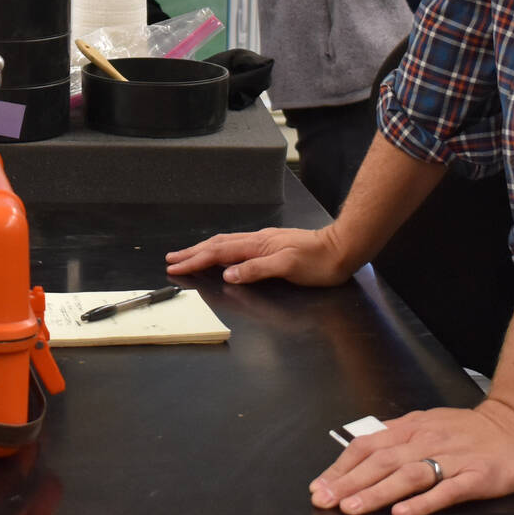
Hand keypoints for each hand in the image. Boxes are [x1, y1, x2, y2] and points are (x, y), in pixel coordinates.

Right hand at [165, 225, 354, 285]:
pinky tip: (221, 254)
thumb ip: (257, 269)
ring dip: (204, 249)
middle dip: (193, 252)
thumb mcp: (288, 267)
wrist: (342, 249)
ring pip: (226, 243)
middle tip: (172, 258)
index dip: (196, 260)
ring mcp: (264, 242)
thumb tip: (228, 274)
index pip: (219, 253)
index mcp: (257, 245)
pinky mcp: (271, 246)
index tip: (176, 266)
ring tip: (188, 254)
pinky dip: (220, 250)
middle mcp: (257, 240)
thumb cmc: (319, 262)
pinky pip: (236, 246)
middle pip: (218, 245)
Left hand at [310, 398, 513, 514]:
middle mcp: (427, 440)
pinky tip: (402, 514)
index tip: (319, 487)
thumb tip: (356, 456)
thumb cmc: (467, 431)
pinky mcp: (477, 476)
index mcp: (411, 428)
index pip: (366, 445)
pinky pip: (446, 490)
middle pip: (381, 461)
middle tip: (324, 500)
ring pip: (408, 475)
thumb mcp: (425, 424)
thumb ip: (395, 439)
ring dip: (376, 492)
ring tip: (352, 508)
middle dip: (348, 482)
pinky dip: (422, 502)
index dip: (340, 467)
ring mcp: (452, 458)